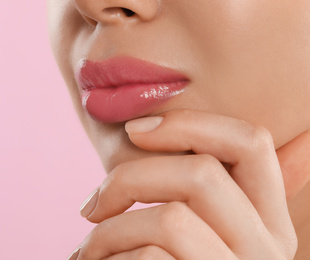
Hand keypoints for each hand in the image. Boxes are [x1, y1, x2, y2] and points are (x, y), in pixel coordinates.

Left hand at [69, 110, 302, 259]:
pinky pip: (150, 257)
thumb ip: (242, 193)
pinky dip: (111, 257)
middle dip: (128, 178)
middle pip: (201, 174)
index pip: (251, 142)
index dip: (188, 123)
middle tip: (92, 204)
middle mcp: (268, 248)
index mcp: (269, 219)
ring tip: (88, 249)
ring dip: (110, 231)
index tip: (135, 129)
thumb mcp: (220, 230)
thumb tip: (301, 142)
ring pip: (170, 220)